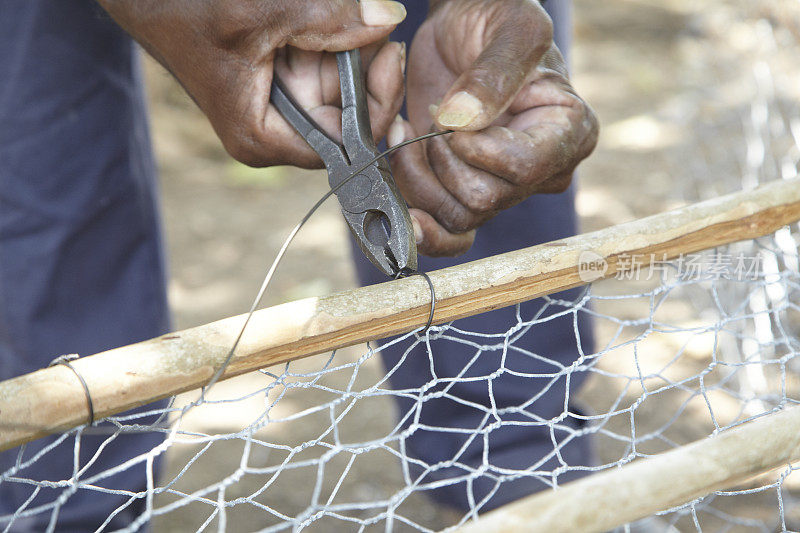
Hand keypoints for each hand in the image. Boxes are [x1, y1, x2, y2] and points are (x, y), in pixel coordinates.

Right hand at [98, 0, 407, 167]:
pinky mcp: (281, 72)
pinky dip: (333, 33)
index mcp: (263, 138)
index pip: (344, 143)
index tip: (392, 57)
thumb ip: (328, 18)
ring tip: (343, 10)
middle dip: (365, 65)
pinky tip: (334, 12)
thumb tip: (390, 17)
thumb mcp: (261, 11)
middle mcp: (275, 128)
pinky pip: (325, 57)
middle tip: (375, 19)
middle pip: (348, 110)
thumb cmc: (182, 5)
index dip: (376, 105)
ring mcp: (280, 99)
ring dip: (350, 43)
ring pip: (341, 79)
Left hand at [388, 0, 598, 256]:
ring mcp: (501, 188)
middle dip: (441, 158)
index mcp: (570, 135)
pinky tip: (399, 192)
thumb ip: (494, 72)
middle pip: (483, 200)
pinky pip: (445, 234)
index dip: (477, 149)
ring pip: (456, 217)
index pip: (524, 168)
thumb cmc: (498, 18)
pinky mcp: (463, 194)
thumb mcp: (511, 26)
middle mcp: (540, 173)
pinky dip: (417, 218)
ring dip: (417, 175)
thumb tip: (463, 122)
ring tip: (407, 130)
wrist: (462, 28)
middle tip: (429, 115)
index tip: (450, 116)